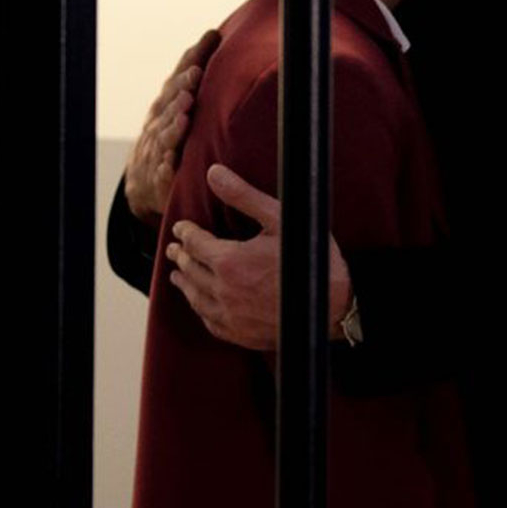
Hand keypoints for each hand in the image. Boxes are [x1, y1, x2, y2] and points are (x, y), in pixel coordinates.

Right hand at [124, 29, 220, 225]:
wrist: (143, 179)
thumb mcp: (178, 103)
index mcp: (167, 104)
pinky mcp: (158, 178)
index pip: (179, 76)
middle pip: (170, 103)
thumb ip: (194, 74)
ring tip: (184, 117)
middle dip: (181, 88)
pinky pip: (160, 173)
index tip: (208, 40)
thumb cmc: (168, 133)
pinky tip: (169, 163)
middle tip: (195, 74)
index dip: (192, 59)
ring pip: (165, 135)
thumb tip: (213, 34)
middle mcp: (159, 122)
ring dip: (173, 126)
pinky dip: (164, 167)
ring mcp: (157, 149)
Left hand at [166, 164, 351, 350]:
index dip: (185, 233)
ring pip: (195, 297)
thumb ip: (243, 195)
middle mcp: (223, 290)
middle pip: (191, 269)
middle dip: (181, 256)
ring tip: (177, 275)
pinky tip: (200, 305)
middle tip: (174, 249)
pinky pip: (210, 322)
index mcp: (229, 261)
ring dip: (184, 283)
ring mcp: (231, 315)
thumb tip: (214, 172)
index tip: (180, 228)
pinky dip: (200, 310)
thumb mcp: (279, 219)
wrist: (332, 306)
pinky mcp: (241, 334)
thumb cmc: (309, 259)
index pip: (195, 243)